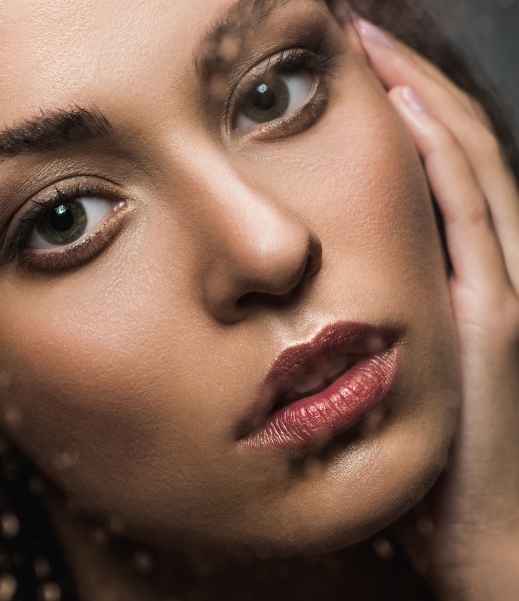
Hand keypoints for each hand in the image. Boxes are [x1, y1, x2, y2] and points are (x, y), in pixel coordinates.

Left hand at [355, 16, 518, 598]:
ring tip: (371, 42)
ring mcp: (508, 288)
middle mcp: (503, 268)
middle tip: (357, 29)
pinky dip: (442, 157)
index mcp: (473, 277)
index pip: (445, 168)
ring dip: (423, 95)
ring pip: (469, 164)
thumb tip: (308, 297)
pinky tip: (404, 111)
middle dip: (413, 79)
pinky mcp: (498, 321)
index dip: (410, 106)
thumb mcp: (400, 375)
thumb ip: (374, 323)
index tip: (353, 65)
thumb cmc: (439, 469)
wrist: (491, 542)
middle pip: (460, 145)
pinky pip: (471, 218)